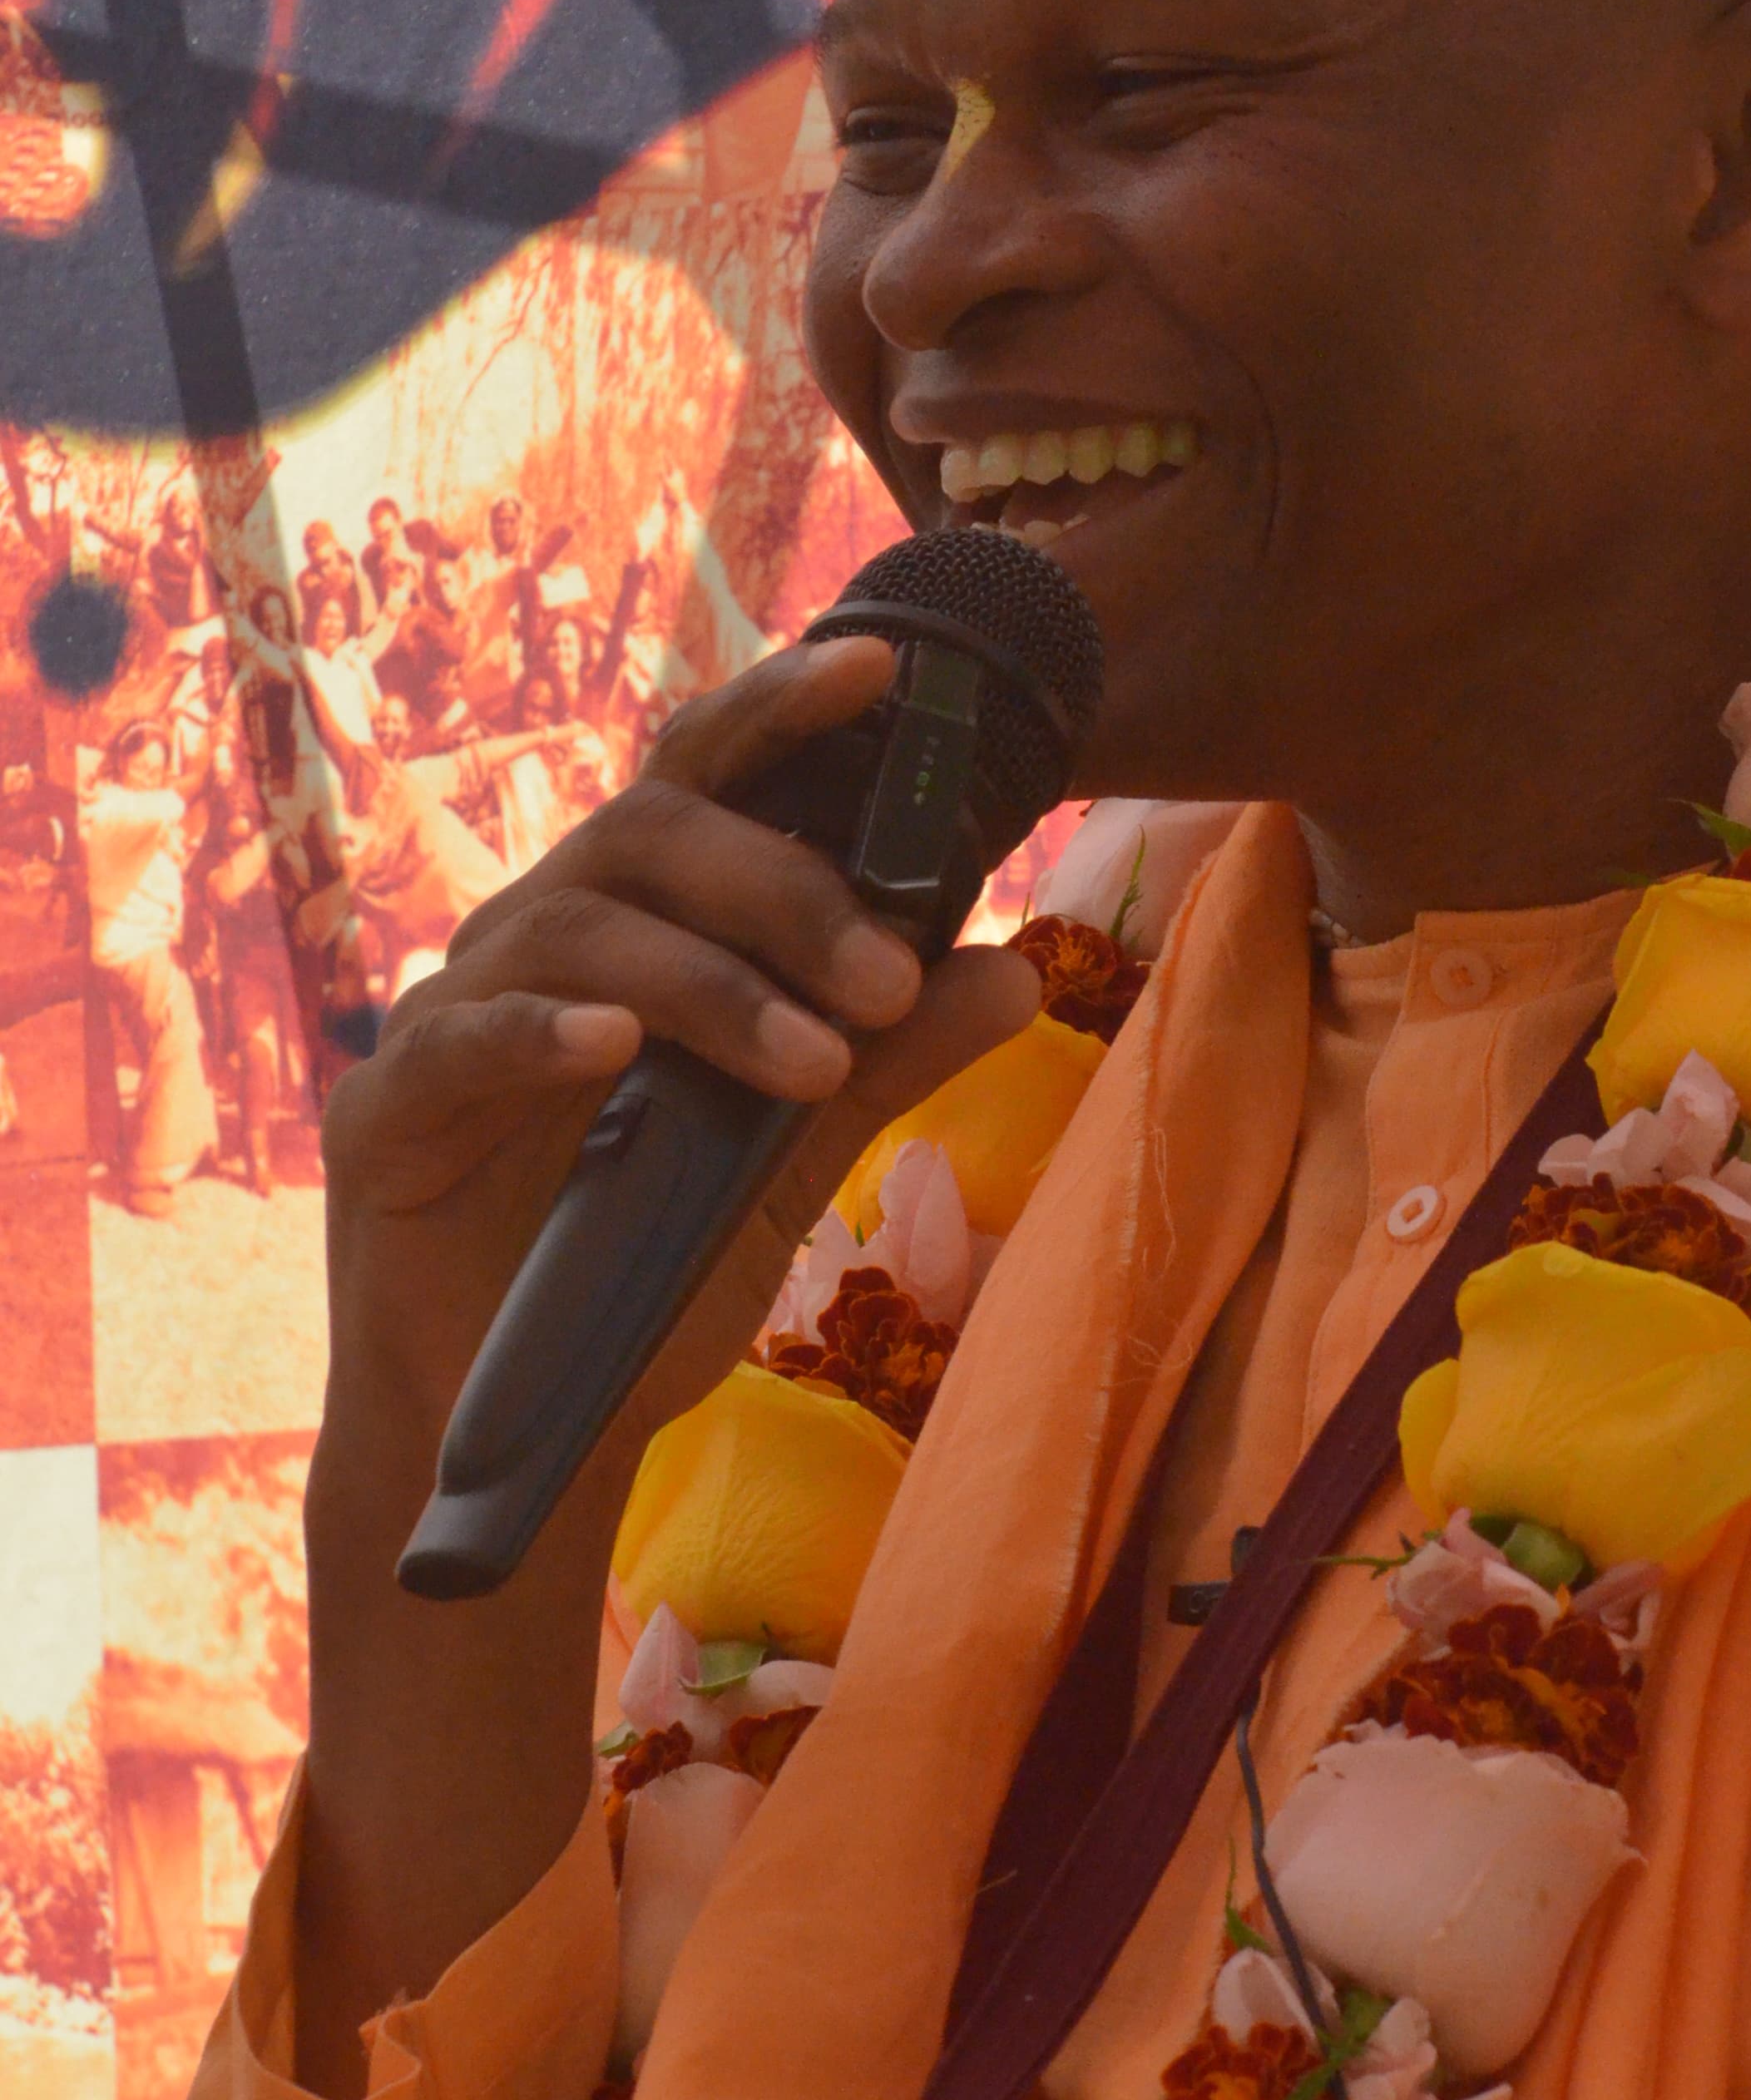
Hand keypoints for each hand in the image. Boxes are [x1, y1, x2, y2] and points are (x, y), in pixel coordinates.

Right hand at [294, 630, 1040, 2092]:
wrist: (528, 1432)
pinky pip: (461, 1042)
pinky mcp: (385, 1115)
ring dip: (713, 986)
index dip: (783, 707)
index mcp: (636, 925)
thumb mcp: (794, 1165)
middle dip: (785, 892)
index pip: (705, 778)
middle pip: (650, 832)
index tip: (889, 668)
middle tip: (891, 982)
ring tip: (815, 1064)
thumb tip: (1015, 969)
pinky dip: (544, 1036)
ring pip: (577, 930)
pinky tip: (617, 1054)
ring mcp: (449, 1016)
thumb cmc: (648, 1273)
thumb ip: (890, 1064)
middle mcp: (536, 938)